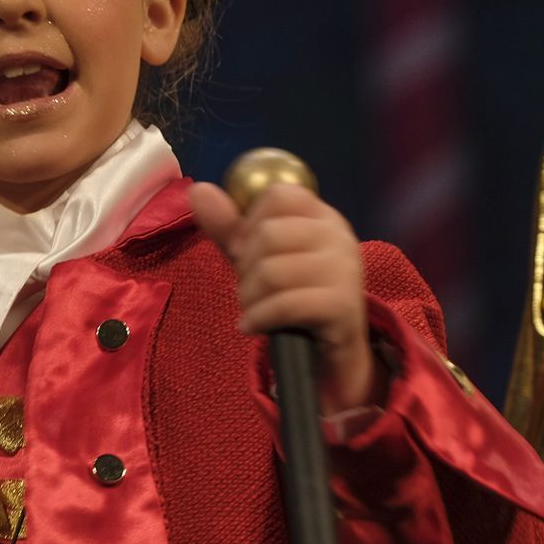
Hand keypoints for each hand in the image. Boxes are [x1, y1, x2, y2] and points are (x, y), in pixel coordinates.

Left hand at [187, 181, 379, 412]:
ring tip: (252, 309)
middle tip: (250, 289)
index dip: (249, 223)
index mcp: (322, 216)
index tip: (245, 251)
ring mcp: (346, 270)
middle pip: (269, 233)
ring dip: (249, 297)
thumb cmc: (291, 296)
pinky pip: (284, 304)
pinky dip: (258, 318)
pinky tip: (252, 326)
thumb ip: (228, 226)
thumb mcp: (255, 258)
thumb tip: (197, 189)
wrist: (328, 353)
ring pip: (272, 270)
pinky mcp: (342, 306)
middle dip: (245, 267)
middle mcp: (339, 236)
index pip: (278, 195)